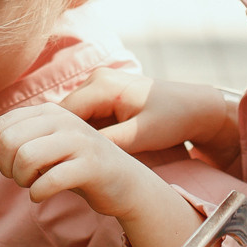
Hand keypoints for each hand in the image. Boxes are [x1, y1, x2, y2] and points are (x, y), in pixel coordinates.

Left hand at [0, 103, 166, 219]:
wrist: (125, 183)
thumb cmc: (77, 166)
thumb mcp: (43, 150)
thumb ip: (12, 145)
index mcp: (48, 112)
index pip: (0, 124)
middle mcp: (63, 119)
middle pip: (9, 142)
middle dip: (6, 167)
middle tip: (20, 177)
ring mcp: (79, 140)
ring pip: (25, 159)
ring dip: (22, 180)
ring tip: (33, 184)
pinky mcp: (91, 165)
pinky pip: (48, 181)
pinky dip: (38, 193)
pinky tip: (43, 194)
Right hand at [58, 68, 238, 166]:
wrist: (195, 107)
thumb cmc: (171, 119)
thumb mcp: (140, 135)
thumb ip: (109, 143)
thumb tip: (76, 155)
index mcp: (102, 85)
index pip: (63, 114)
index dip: (53, 139)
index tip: (50, 164)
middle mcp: (97, 79)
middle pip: (62, 114)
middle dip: (57, 138)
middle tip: (52, 166)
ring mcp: (99, 84)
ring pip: (71, 116)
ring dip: (68, 136)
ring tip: (64, 161)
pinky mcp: (104, 94)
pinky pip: (83, 115)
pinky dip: (79, 133)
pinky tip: (79, 152)